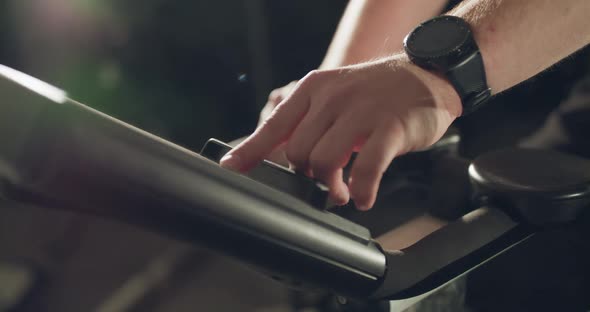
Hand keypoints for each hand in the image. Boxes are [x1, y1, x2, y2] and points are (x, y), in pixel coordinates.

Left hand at [221, 54, 461, 209]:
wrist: (427, 75)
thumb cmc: (377, 94)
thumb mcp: (336, 97)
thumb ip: (311, 125)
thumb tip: (288, 161)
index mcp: (314, 90)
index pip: (274, 125)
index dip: (250, 151)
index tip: (231, 168)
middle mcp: (333, 98)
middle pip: (298, 153)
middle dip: (307, 178)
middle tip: (324, 186)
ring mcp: (361, 112)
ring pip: (324, 162)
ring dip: (331, 188)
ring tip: (343, 192)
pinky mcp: (389, 128)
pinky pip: (365, 169)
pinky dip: (361, 191)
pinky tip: (363, 197)